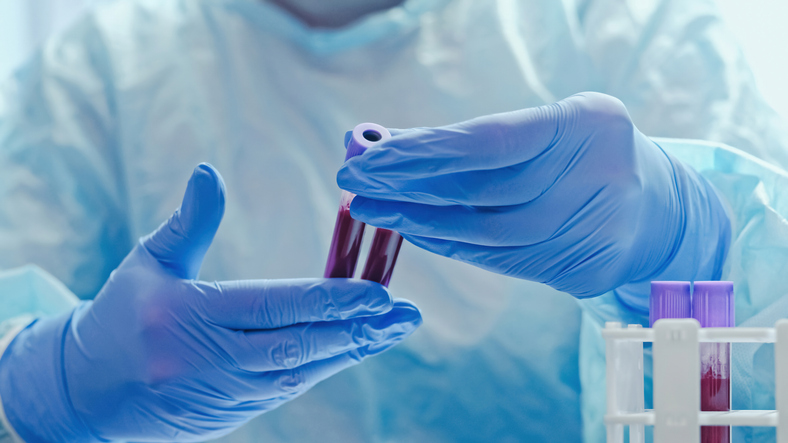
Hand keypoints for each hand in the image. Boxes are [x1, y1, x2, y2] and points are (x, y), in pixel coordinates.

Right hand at [0, 164, 420, 441]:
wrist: (86, 393)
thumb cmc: (122, 317)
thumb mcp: (149, 263)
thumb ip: (189, 222)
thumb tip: (208, 171)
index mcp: (190, 318)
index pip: (275, 305)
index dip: (330, 299)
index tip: (376, 290)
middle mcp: (212, 360)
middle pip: (299, 346)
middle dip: (357, 330)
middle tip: (404, 314)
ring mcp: (225, 393)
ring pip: (301, 373)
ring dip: (351, 351)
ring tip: (392, 330)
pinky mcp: (233, 414)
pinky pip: (289, 390)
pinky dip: (325, 367)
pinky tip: (355, 348)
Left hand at [337, 92, 729, 300]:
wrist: (659, 211)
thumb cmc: (587, 154)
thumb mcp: (550, 125)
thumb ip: (480, 137)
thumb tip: (395, 146)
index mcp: (586, 125)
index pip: (486, 142)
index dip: (423, 151)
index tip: (370, 155)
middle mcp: (594, 178)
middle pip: (479, 190)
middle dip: (408, 186)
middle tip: (354, 180)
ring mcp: (592, 230)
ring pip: (483, 231)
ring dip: (418, 220)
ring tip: (373, 208)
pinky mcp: (581, 271)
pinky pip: (497, 259)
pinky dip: (449, 244)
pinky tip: (414, 230)